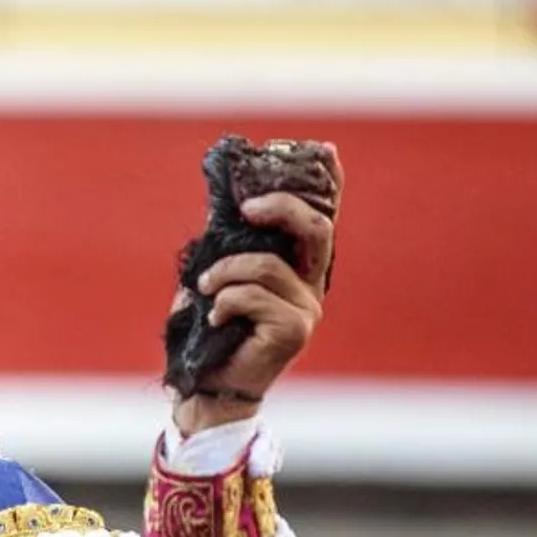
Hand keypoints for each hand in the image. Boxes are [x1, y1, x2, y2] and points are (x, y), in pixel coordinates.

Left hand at [174, 148, 340, 434]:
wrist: (205, 386)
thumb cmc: (210, 331)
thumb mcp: (216, 274)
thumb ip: (226, 242)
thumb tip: (220, 198)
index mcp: (298, 269)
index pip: (323, 220)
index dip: (331, 185)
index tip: (326, 150)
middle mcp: (311, 286)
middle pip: (316, 229)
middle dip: (281, 207)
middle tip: (247, 207)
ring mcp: (307, 310)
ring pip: (268, 266)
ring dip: (225, 272)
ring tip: (205, 289)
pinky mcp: (294, 331)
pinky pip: (254, 296)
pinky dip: (225, 300)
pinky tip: (215, 317)